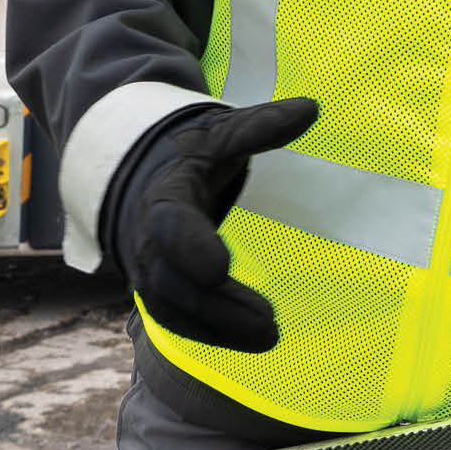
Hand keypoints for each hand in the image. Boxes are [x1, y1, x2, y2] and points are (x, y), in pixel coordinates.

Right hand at [122, 97, 318, 352]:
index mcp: (164, 195)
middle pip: (172, 281)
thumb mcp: (219, 133)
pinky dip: (209, 334)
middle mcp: (149, 239)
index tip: (220, 268)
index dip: (190, 247)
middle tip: (268, 324)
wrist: (140, 176)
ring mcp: (149, 269)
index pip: (170, 224)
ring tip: (268, 337)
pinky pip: (177, 319)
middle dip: (216, 307)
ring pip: (173, 308)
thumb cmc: (189, 154)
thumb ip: (259, 126)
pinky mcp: (159, 289)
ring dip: (218, 328)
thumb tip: (310, 108)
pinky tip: (248, 341)